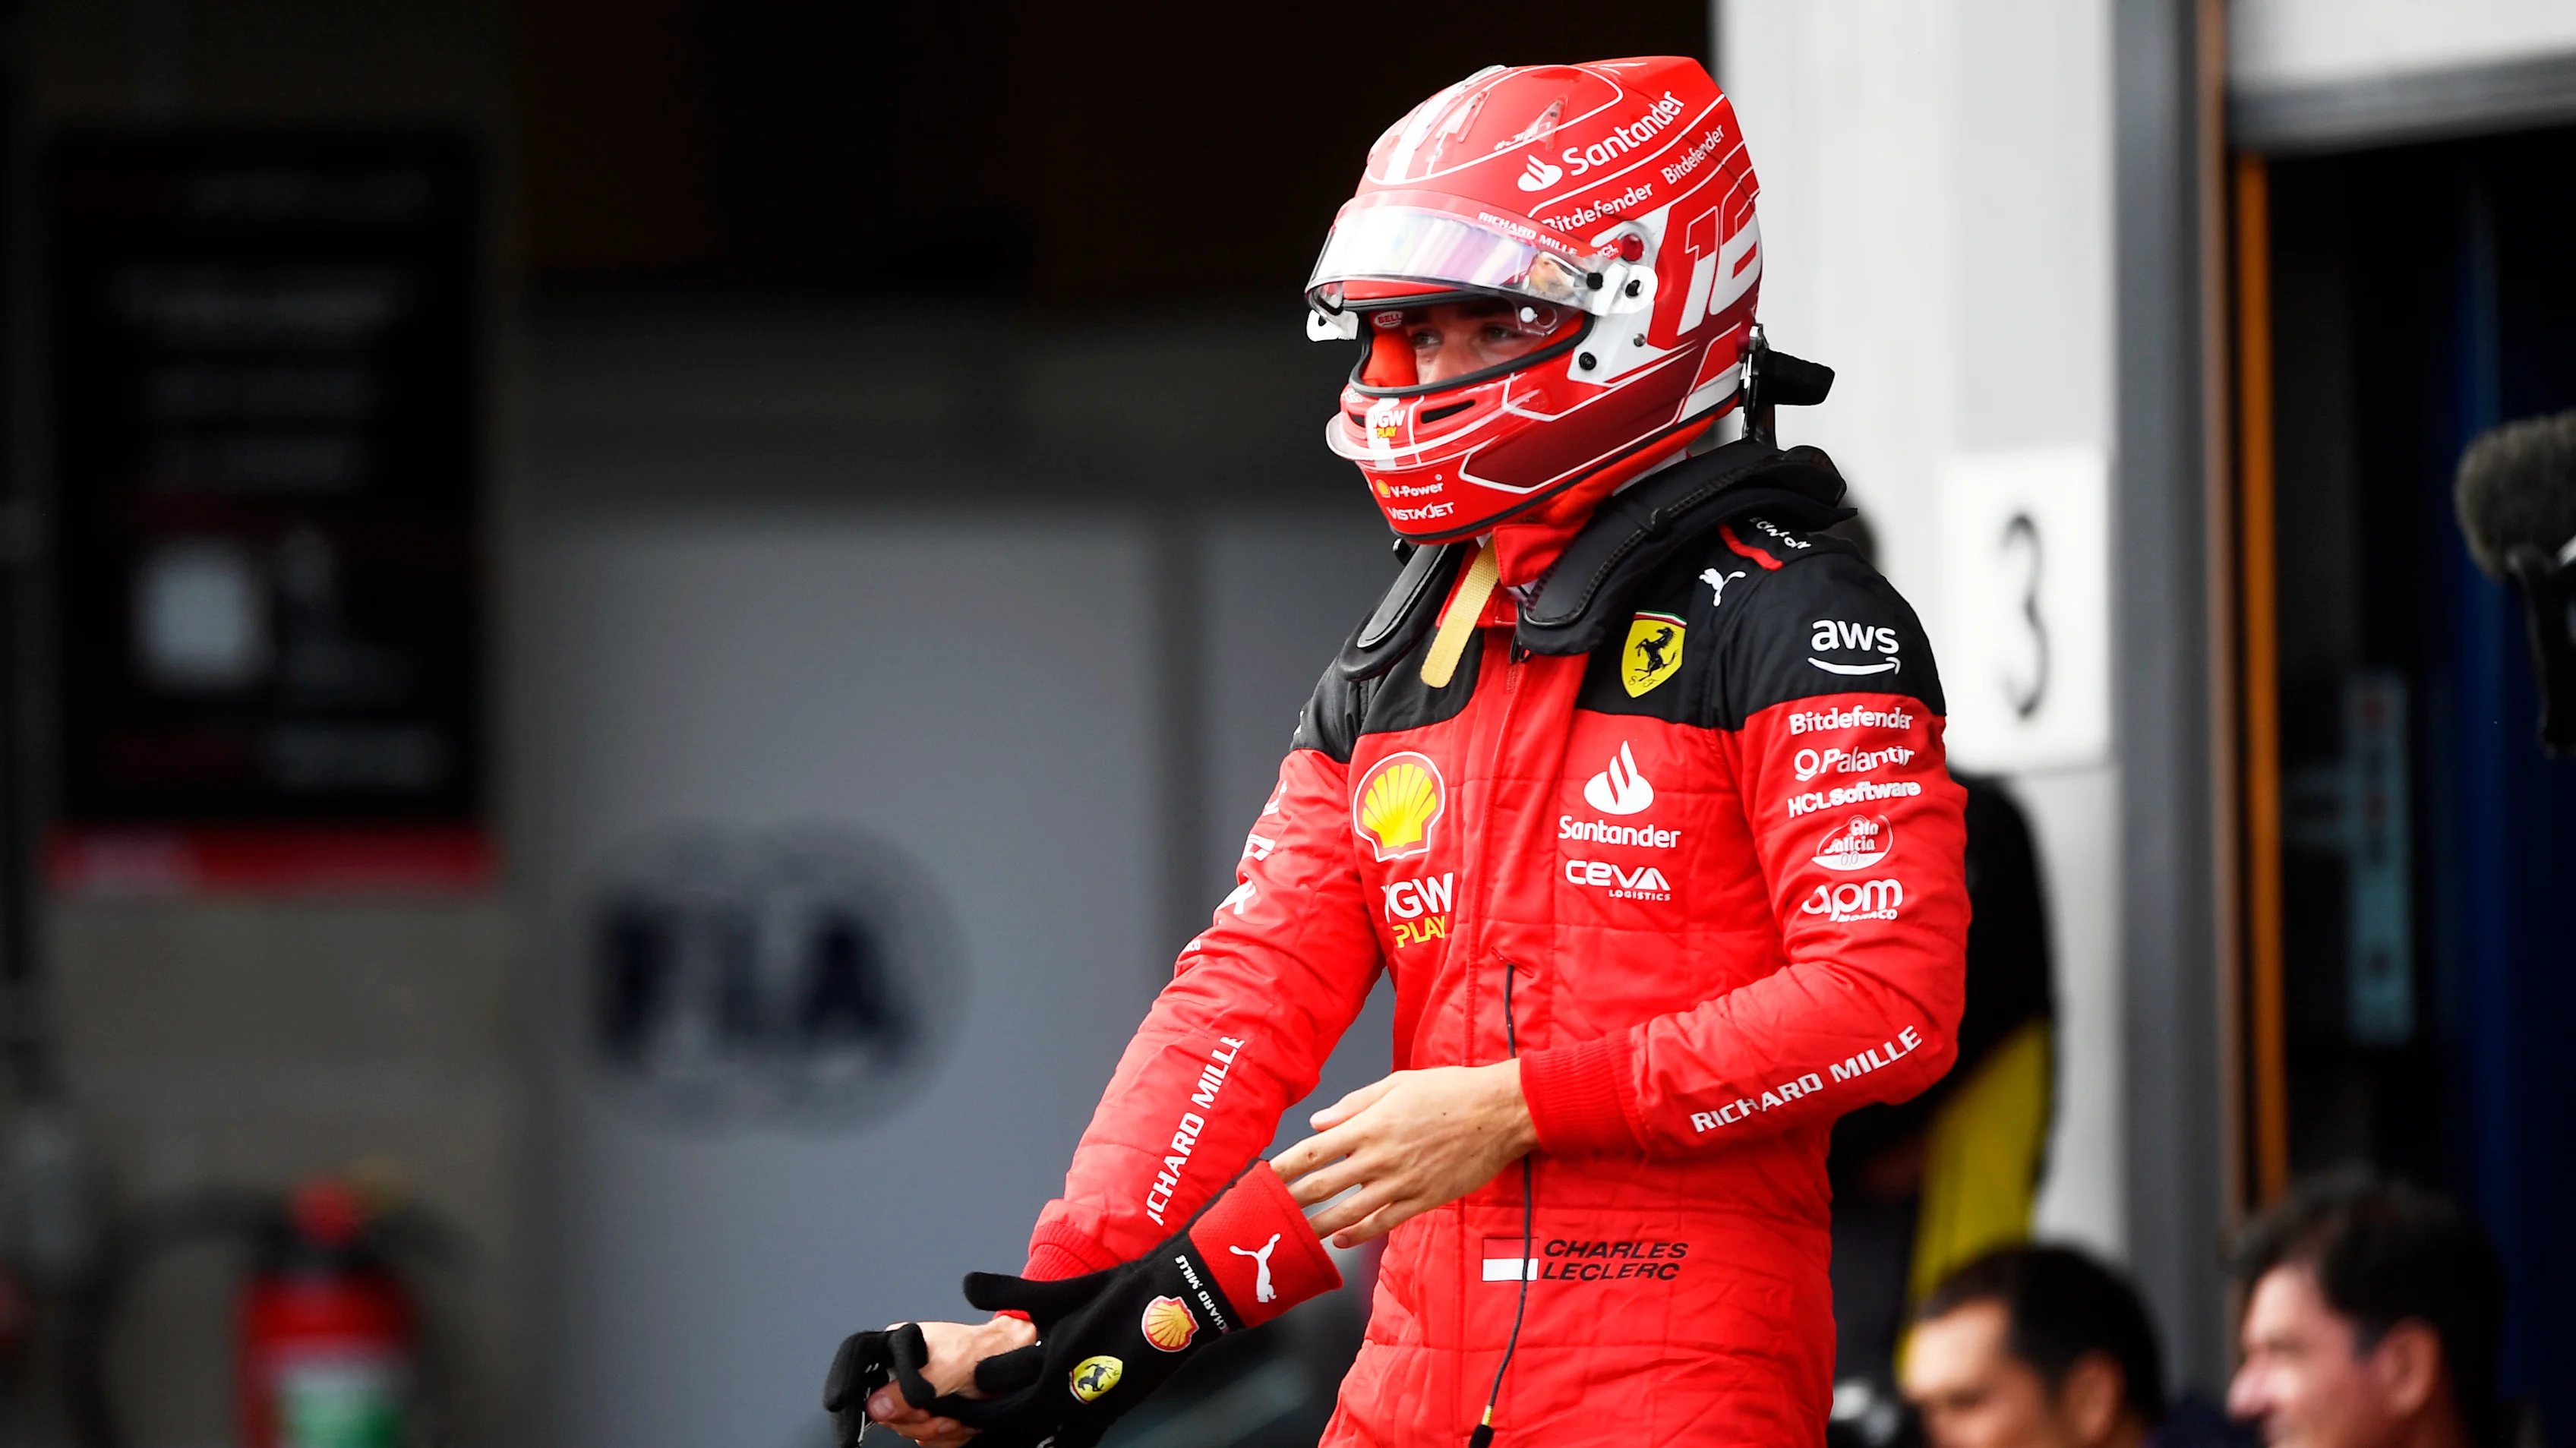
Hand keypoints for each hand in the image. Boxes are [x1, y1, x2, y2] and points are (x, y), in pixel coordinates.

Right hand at [864, 1316, 1037, 1446]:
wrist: (1014, 1362)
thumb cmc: (983, 1353)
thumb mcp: (945, 1371)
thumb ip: (909, 1391)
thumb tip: (875, 1407)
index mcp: (899, 1352)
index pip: (870, 1386)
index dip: (885, 1406)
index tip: (910, 1410)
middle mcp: (905, 1373)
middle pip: (891, 1415)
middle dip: (920, 1422)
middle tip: (940, 1416)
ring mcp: (920, 1394)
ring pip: (911, 1429)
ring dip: (938, 1431)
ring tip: (958, 1419)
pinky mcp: (936, 1411)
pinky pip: (930, 1437)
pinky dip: (949, 1436)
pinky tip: (963, 1423)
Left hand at [1271, 1062, 1537, 1247]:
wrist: (1498, 1113)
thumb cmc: (1450, 1091)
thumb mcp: (1398, 1084)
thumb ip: (1354, 1104)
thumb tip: (1319, 1122)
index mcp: (1370, 1125)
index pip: (1314, 1151)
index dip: (1284, 1167)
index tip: (1263, 1178)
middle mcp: (1380, 1157)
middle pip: (1324, 1185)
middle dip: (1292, 1201)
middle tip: (1267, 1214)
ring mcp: (1402, 1183)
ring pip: (1349, 1212)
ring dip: (1318, 1226)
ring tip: (1294, 1236)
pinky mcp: (1423, 1200)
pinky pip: (1384, 1222)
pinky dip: (1359, 1234)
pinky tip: (1341, 1239)